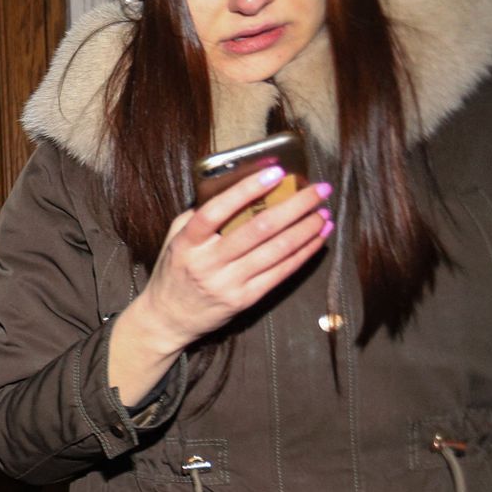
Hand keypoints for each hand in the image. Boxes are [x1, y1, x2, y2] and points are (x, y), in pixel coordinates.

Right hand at [108, 167, 333, 403]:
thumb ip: (198, 215)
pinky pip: (281, 273)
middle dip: (294, 206)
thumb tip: (235, 185)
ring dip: (305, 229)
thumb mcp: (174, 239)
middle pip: (257, 230)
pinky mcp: (245, 300)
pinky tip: (318, 237)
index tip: (277, 172)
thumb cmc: (174, 271)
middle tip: (319, 190)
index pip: (216, 211)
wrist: (167, 319)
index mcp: (187, 243)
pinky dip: (303, 252)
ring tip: (323, 212)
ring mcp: (228, 283)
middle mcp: (208, 263)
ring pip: (276, 251)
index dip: (247, 190)